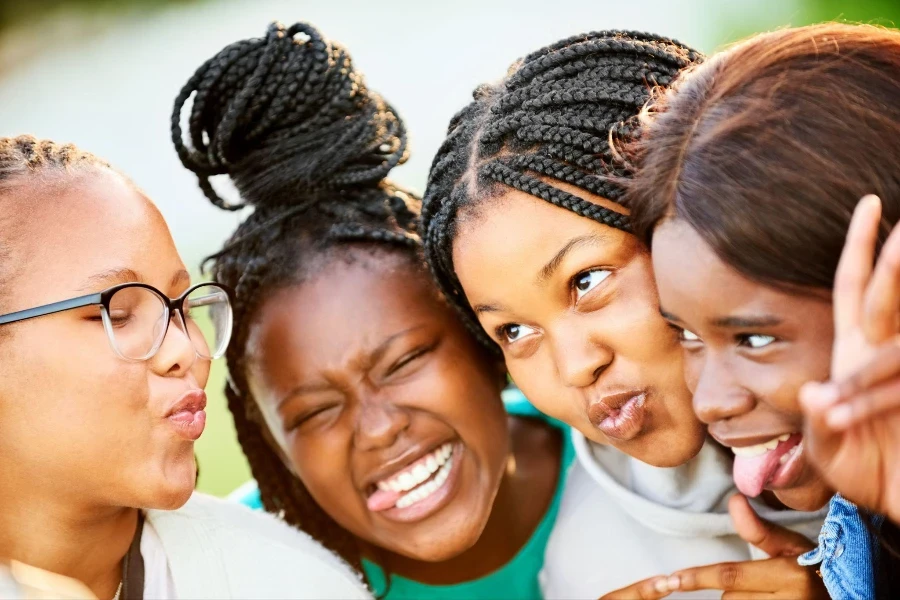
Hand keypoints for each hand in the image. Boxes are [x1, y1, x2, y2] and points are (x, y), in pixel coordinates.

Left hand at [599, 496, 824, 598]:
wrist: (852, 596)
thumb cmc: (819, 569)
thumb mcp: (792, 546)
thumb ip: (759, 530)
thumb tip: (734, 500)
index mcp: (789, 575)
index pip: (731, 576)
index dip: (698, 578)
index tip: (670, 580)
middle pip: (731, 598)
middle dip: (733, 590)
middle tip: (756, 584)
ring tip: (764, 595)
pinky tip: (758, 598)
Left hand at [799, 194, 899, 522]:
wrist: (895, 503)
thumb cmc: (864, 472)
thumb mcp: (829, 450)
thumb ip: (823, 424)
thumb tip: (819, 396)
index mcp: (856, 354)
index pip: (857, 290)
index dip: (861, 248)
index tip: (870, 204)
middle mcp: (886, 354)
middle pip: (887, 298)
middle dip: (897, 264)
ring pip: (896, 347)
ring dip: (882, 344)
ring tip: (893, 282)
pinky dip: (878, 397)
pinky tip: (848, 408)